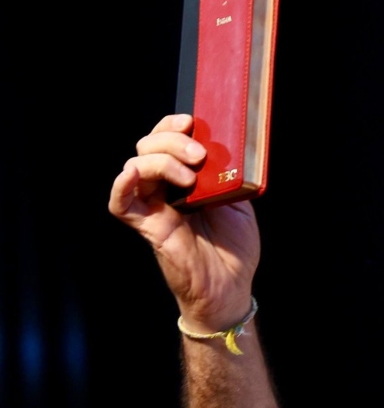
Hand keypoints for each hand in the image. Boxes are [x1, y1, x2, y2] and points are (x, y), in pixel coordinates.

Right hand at [109, 113, 260, 330]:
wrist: (231, 285)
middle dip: (172, 141)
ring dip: (161, 160)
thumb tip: (226, 147)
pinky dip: (122, 184)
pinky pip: (120, 203)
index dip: (172, 126)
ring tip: (190, 175)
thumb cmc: (235, 248)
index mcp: (187, 178)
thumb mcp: (239, 200)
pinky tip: (134, 174)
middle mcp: (165, 188)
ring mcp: (153, 206)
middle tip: (199, 154)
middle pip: (148, 146)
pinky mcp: (146, 226)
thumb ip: (228, 174)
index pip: (166, 140)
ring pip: (135, 165)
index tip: (192, 122)